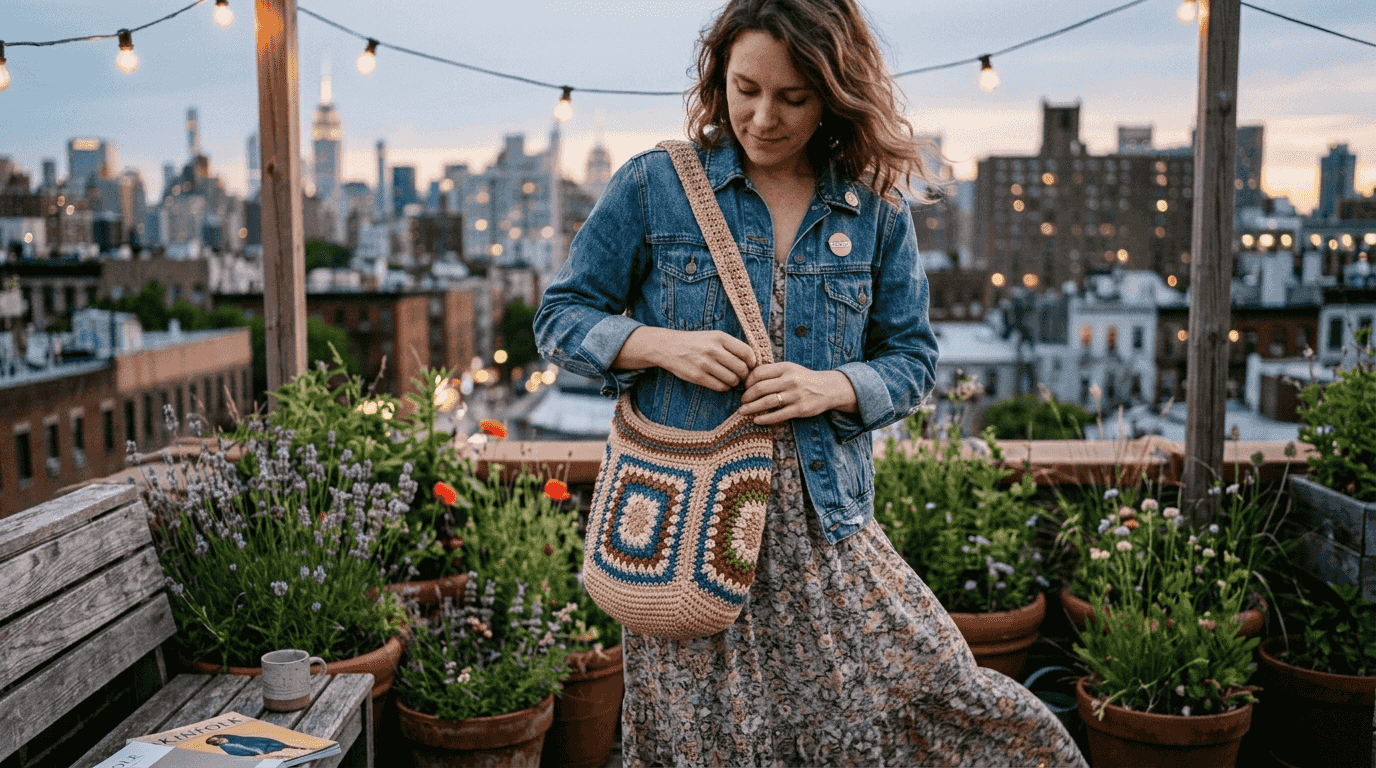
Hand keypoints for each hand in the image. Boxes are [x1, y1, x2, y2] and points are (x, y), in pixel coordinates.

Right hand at [613, 327, 756, 391]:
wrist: (668, 346)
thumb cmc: (695, 342)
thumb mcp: (713, 336)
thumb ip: (732, 346)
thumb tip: (753, 361)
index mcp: (720, 337)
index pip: (747, 352)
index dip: (753, 362)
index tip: (750, 366)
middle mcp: (713, 349)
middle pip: (742, 368)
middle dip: (744, 375)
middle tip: (740, 376)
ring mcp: (705, 363)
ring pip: (732, 379)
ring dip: (734, 383)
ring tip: (730, 380)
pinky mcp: (697, 376)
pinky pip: (720, 387)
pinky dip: (724, 388)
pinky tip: (721, 383)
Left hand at [739, 363, 857, 424]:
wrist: (828, 389)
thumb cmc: (803, 379)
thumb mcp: (790, 369)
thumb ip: (772, 372)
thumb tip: (748, 379)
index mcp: (786, 368)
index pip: (759, 372)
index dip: (748, 381)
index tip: (744, 387)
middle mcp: (790, 380)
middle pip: (760, 388)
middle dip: (746, 396)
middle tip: (742, 401)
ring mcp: (795, 395)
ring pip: (767, 402)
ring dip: (751, 408)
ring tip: (742, 411)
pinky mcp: (800, 409)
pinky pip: (778, 415)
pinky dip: (764, 418)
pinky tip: (756, 420)